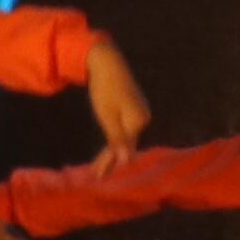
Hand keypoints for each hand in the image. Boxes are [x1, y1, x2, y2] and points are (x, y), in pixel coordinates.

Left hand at [79, 34, 151, 167]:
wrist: (107, 62)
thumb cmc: (105, 88)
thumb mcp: (108, 116)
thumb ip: (118, 139)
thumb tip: (127, 161)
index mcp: (139, 120)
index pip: (125, 148)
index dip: (111, 163)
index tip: (99, 177)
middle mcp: (143, 119)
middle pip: (126, 144)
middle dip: (110, 160)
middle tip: (96, 176)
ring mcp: (139, 114)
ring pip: (124, 138)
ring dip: (112, 152)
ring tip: (98, 168)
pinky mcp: (133, 110)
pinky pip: (124, 129)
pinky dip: (114, 138)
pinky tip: (108, 148)